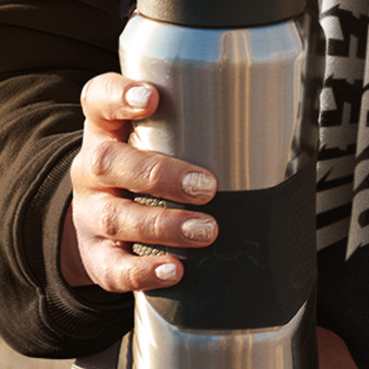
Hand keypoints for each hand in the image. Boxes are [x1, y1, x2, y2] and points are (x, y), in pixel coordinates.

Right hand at [60, 74, 216, 293]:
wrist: (103, 224)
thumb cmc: (149, 171)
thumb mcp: (158, 141)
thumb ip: (198, 127)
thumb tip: (280, 124)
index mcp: (106, 130)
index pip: (98, 100)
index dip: (118, 96)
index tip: (150, 97)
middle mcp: (91, 169)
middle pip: (109, 163)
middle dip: (161, 175)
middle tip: (207, 186)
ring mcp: (89, 214)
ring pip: (116, 218)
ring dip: (164, 225)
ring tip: (207, 231)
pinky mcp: (95, 256)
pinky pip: (112, 268)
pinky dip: (142, 272)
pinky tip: (173, 271)